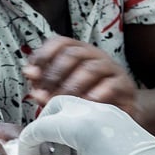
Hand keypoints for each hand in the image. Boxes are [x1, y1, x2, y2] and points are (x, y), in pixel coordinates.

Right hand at [17, 96, 154, 154]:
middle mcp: (93, 111)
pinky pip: (87, 115)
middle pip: (54, 108)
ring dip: (59, 129)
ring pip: (71, 109)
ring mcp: (107, 112)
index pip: (40, 127)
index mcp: (81, 126)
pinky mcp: (117, 117)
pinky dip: (75, 129)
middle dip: (42, 130)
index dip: (26, 145)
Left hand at [23, 37, 138, 118]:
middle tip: (44, 93)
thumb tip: (29, 72)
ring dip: (73, 86)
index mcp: (79, 52)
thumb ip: (45, 82)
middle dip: (55, 74)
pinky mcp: (125, 86)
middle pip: (74, 54)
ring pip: (92, 68)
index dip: (44, 55)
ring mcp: (112, 69)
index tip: (32, 73)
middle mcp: (95, 56)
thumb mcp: (62, 90)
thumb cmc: (87, 98)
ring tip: (62, 101)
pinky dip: (97, 94)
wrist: (121, 112)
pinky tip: (86, 103)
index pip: (60, 42)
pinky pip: (112, 85)